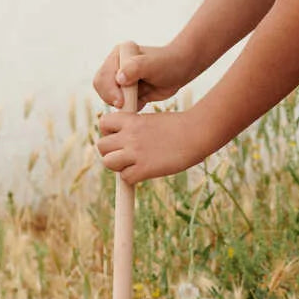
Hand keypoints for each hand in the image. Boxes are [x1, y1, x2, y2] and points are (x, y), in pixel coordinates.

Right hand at [92, 42, 192, 109]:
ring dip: (122, 105)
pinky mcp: (130, 93)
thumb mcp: (151, 64)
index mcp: (117, 57)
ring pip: (112, 99)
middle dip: (113, 99)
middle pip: (102, 89)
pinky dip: (130, 109)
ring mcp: (122, 81)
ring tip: (139, 101)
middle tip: (126, 105)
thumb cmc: (168, 64)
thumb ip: (134, 68)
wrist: (181, 70)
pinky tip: (143, 102)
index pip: (102, 77)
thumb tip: (119, 79)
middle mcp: (116, 68)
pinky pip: (124, 106)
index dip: (109, 91)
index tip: (121, 101)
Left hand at [96, 108, 211, 183]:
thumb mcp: (153, 120)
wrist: (196, 133)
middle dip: (110, 152)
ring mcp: (135, 152)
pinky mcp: (145, 168)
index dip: (108, 133)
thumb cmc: (181, 127)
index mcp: (131, 120)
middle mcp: (129, 135)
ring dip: (118, 167)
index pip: (103, 124)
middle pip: (101, 146)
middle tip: (125, 156)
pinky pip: (125, 178)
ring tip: (132, 166)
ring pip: (108, 162)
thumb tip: (130, 141)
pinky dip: (132, 179)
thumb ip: (137, 127)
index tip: (120, 138)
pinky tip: (145, 173)